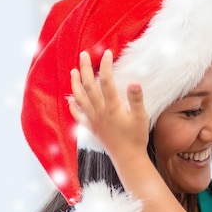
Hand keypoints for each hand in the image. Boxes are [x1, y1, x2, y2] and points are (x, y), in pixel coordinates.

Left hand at [69, 49, 150, 166]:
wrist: (128, 158)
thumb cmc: (136, 138)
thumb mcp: (141, 117)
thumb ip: (136, 99)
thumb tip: (134, 82)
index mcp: (112, 107)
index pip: (107, 81)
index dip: (106, 65)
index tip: (107, 52)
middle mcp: (99, 111)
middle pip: (89, 86)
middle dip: (86, 68)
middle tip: (84, 55)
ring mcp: (94, 120)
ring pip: (80, 98)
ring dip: (75, 84)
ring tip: (73, 72)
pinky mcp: (92, 128)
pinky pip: (79, 116)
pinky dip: (73, 107)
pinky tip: (71, 101)